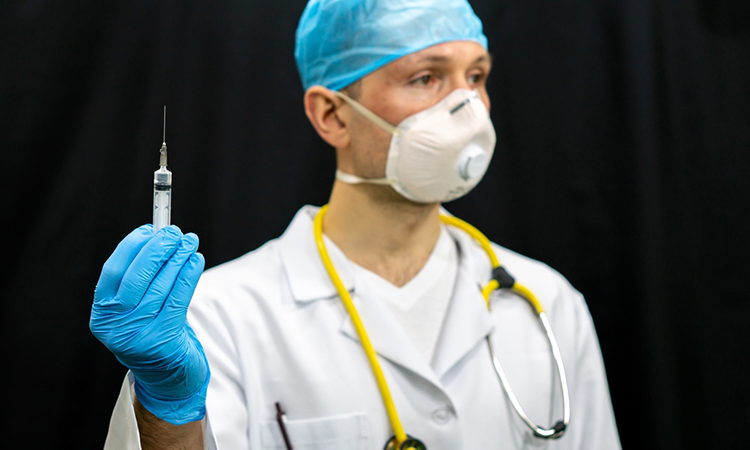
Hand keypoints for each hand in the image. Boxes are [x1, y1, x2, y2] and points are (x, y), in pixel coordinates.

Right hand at [90, 224, 209, 424]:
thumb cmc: (151, 329)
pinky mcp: (163, 340)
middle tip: (175, 232)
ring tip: (190, 241)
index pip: (113, 272)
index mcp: (102, 313)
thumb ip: (140, 276)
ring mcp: (138, 335)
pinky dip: (189, 276)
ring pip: (161, 286)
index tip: (149, 229)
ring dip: (178, 259)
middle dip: (158, 250)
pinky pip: (179, 299)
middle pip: (137, 277)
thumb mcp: (136, 308)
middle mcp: (115, 326)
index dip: (131, 246)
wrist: (166, 374)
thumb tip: (157, 233)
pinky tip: (196, 260)